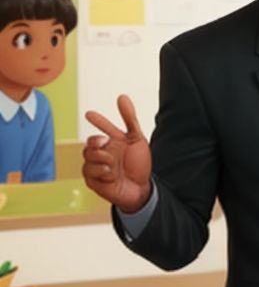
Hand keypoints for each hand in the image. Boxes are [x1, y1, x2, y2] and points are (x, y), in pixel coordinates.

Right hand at [82, 95, 153, 213]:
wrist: (142, 190)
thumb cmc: (139, 166)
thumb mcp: (137, 140)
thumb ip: (130, 119)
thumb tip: (122, 97)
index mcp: (111, 143)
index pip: (100, 129)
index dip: (97, 121)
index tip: (90, 114)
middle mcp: (102, 153)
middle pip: (90, 143)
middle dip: (96, 142)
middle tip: (106, 144)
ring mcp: (96, 166)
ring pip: (87, 156)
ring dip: (102, 159)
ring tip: (113, 164)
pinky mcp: (93, 180)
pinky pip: (89, 171)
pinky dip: (101, 171)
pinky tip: (111, 175)